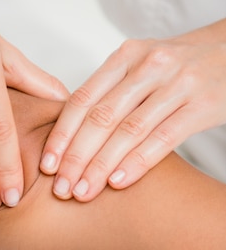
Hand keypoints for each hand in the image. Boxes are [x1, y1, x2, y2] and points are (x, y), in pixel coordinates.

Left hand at [41, 21, 225, 200]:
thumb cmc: (179, 68)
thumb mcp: (142, 68)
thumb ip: (110, 93)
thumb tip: (68, 135)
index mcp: (126, 56)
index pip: (83, 99)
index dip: (61, 135)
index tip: (46, 166)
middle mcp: (148, 66)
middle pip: (101, 118)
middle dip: (75, 157)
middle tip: (60, 189)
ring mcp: (177, 84)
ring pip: (128, 131)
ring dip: (101, 166)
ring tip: (83, 192)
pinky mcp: (202, 104)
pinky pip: (163, 138)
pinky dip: (138, 162)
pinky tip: (118, 183)